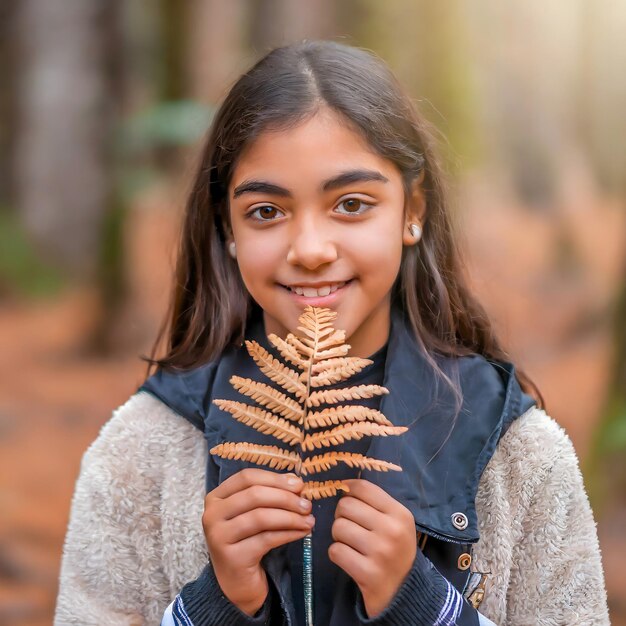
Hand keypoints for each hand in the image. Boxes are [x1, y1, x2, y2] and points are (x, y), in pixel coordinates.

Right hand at [202, 468, 314, 615]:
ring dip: (290, 517)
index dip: (275, 478)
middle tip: (307, 504)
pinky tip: (302, 533)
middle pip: (255, 495)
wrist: (236, 583)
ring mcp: (219, 536)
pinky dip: (289, 533)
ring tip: (309, 520)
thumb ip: (270, 494)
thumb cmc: (247, 541)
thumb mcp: (254, 513)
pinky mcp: (232, 557)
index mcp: (216, 497)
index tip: (299, 484)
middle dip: (286, 498)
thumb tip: (295, 481)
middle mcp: (212, 514)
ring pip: (261, 517)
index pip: (247, 477)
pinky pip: (267, 539)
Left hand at [328, 478, 416, 617]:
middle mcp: (392, 530)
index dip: (348, 489)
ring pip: (338, 527)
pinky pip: (336, 551)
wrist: (404, 592)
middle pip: (346, 506)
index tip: (345, 495)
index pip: (363, 488)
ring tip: (350, 543)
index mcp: (400, 514)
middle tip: (349, 525)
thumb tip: (344, 484)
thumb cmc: (395, 550)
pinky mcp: (367, 573)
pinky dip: (337, 554)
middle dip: (342, 515)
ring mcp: (380, 552)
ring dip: (339, 536)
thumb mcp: (396, 522)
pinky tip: (349, 558)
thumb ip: (375, 503)